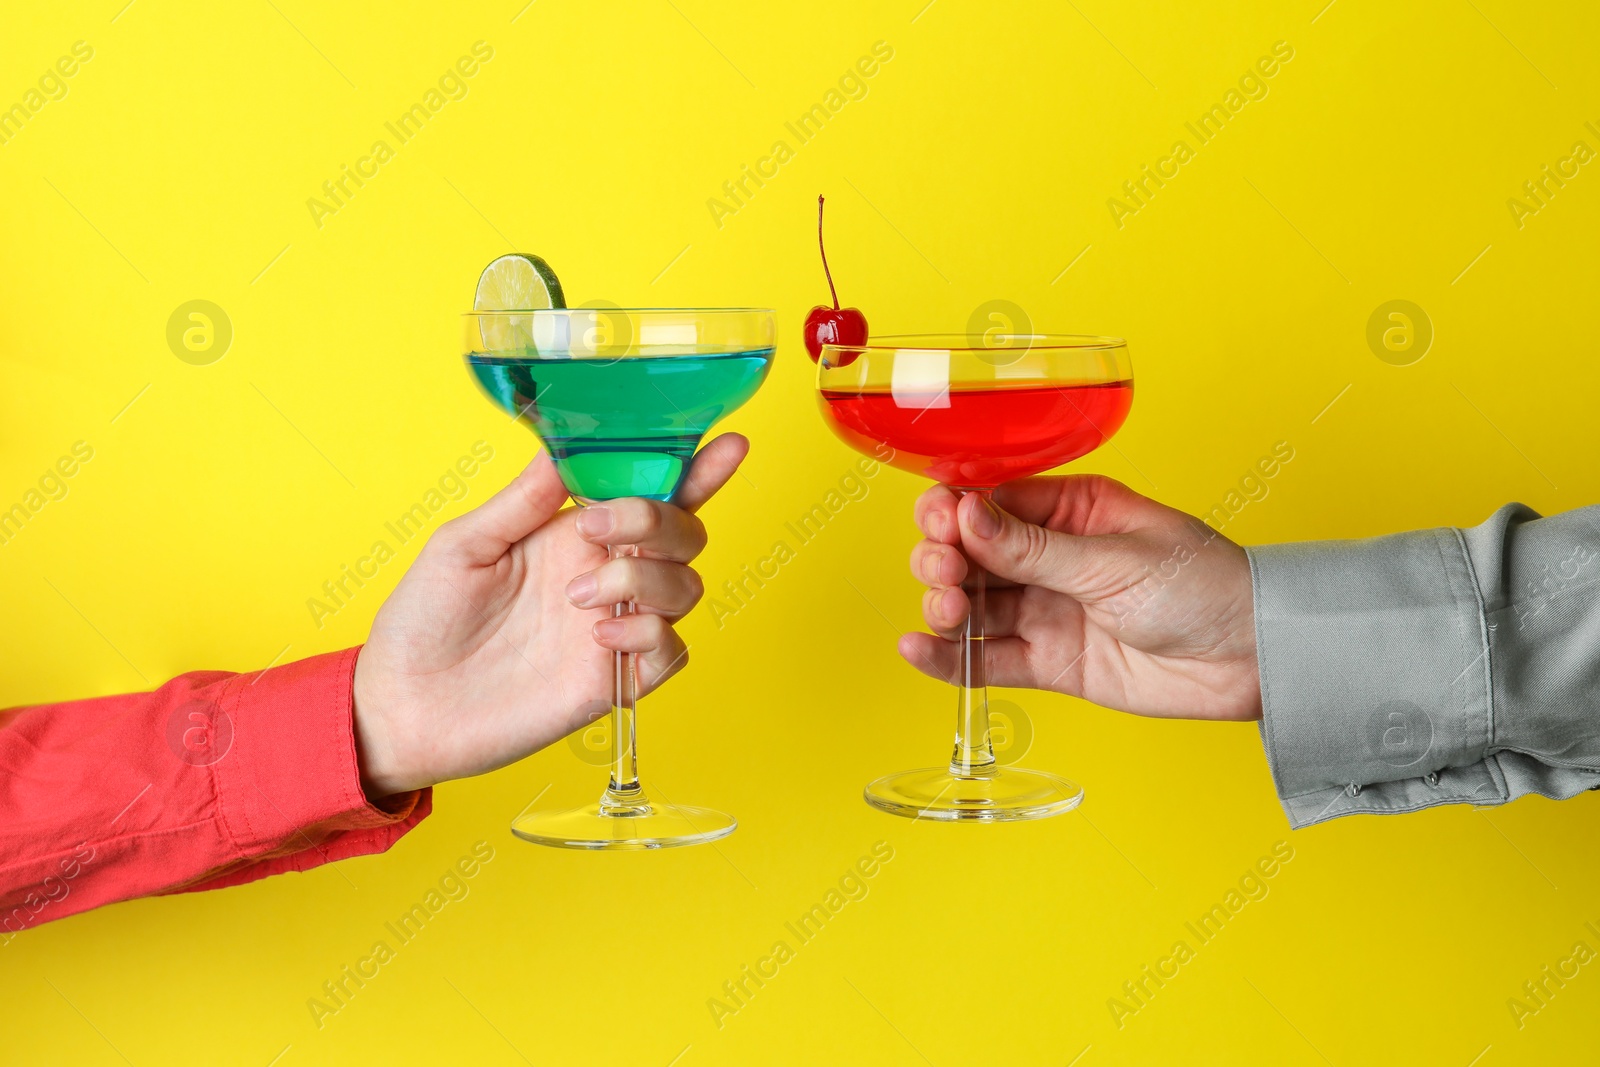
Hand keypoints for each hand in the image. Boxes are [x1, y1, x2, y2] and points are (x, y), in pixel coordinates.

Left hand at [351, 434, 748, 795]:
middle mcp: (605, 574)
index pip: (652, 492)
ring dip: (643, 579)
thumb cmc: (423, 622)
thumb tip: (564, 447)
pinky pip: (671, 652)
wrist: (403, 706)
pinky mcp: (614, 680)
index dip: (697, 469)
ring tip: (577, 595)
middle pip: (684, 534)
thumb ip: (521, 501)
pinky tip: (599, 637)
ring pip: (686, 587)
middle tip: (599, 531)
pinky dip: (649, 636)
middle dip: (658, 521)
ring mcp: (614, 627)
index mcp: (573, 532)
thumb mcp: (462, 545)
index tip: (727, 446)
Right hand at [901, 475, 1260, 720]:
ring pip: (972, 605)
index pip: (991, 502)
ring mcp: (1047, 610)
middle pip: (969, 553)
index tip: (940, 523)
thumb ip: (1033, 547)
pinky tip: (918, 650)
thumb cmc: (1204, 586)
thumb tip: (966, 514)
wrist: (1252, 657)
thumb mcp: (1113, 558)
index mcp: (1071, 509)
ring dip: (943, 606)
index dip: (954, 511)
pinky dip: (949, 658)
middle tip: (945, 572)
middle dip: (942, 559)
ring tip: (945, 611)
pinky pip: (989, 658)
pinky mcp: (1051, 663)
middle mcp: (1051, 558)